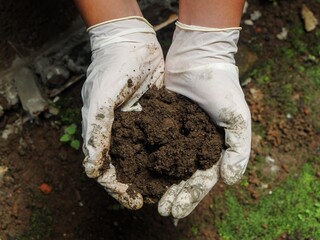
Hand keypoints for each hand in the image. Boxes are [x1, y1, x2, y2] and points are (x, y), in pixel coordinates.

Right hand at [82, 17, 163, 209]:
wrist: (132, 41)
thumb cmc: (111, 68)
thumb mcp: (100, 100)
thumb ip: (97, 134)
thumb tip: (91, 171)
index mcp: (104, 132)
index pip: (108, 168)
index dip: (118, 187)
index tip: (135, 202)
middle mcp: (121, 132)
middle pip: (129, 165)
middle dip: (140, 184)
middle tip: (157, 199)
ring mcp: (140, 124)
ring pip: (147, 154)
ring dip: (156, 171)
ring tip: (172, 187)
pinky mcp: (157, 114)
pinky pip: (162, 137)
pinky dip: (169, 150)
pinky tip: (182, 161)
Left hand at [158, 22, 250, 218]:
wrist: (199, 57)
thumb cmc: (221, 86)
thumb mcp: (237, 116)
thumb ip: (238, 149)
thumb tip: (230, 181)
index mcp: (214, 147)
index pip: (202, 178)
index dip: (190, 196)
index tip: (175, 211)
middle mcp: (196, 144)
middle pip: (183, 175)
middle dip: (173, 193)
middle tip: (161, 211)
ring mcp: (179, 133)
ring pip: (168, 163)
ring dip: (160, 180)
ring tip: (147, 196)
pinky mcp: (163, 121)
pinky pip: (155, 142)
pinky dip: (148, 156)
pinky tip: (138, 169)